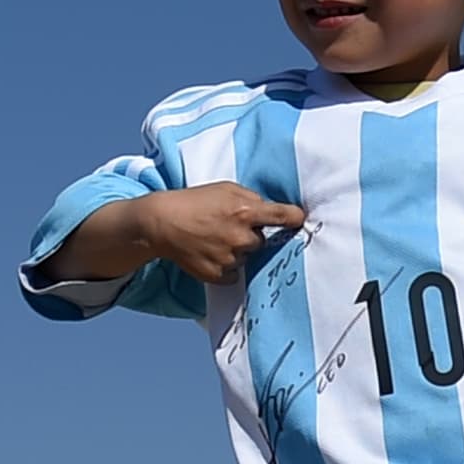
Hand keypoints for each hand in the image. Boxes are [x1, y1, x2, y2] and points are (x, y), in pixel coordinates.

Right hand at [135, 182, 305, 283]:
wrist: (162, 223)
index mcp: (245, 211)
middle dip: (252, 235)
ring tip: (215, 239)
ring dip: (238, 251)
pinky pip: (234, 274)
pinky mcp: (218, 275)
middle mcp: (241, 236)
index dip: (294, 218)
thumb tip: (270, 211)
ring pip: (247, 257)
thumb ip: (252, 198)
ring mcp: (230, 258)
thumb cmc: (196, 201)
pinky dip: (227, 266)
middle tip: (230, 228)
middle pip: (262, 241)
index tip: (301, 221)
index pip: (282, 216)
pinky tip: (211, 252)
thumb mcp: (226, 188)